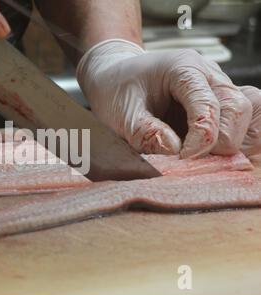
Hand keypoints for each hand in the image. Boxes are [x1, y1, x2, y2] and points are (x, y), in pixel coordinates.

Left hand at [77, 39, 258, 158]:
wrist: (114, 76)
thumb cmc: (116, 89)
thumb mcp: (121, 113)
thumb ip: (144, 132)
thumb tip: (174, 152)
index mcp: (183, 68)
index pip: (209, 104)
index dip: (202, 137)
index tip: (184, 159)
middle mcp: (207, 74)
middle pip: (237, 108)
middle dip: (221, 141)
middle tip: (192, 161)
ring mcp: (214, 87)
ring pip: (244, 113)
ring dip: (230, 141)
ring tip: (200, 157)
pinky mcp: (215, 102)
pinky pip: (238, 118)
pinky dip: (231, 137)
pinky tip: (208, 150)